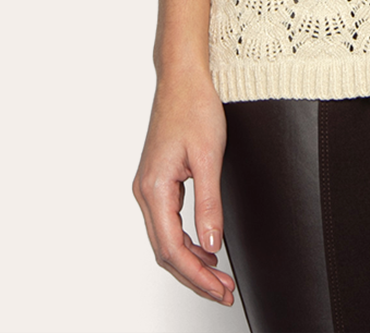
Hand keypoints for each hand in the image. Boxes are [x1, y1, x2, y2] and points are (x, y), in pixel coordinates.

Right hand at [132, 70, 236, 305]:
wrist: (183, 77)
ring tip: (219, 278)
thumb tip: (212, 244)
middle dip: (195, 277)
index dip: (196, 276)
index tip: (220, 290)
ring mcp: (149, 186)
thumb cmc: (195, 107)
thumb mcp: (209, 157)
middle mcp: (145, 191)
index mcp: (154, 188)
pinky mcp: (158, 181)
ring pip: (166, 239)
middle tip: (224, 292)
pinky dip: (187, 242)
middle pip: (166, 251)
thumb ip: (209, 204)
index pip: (172, 249)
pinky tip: (206, 249)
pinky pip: (168, 223)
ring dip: (191, 262)